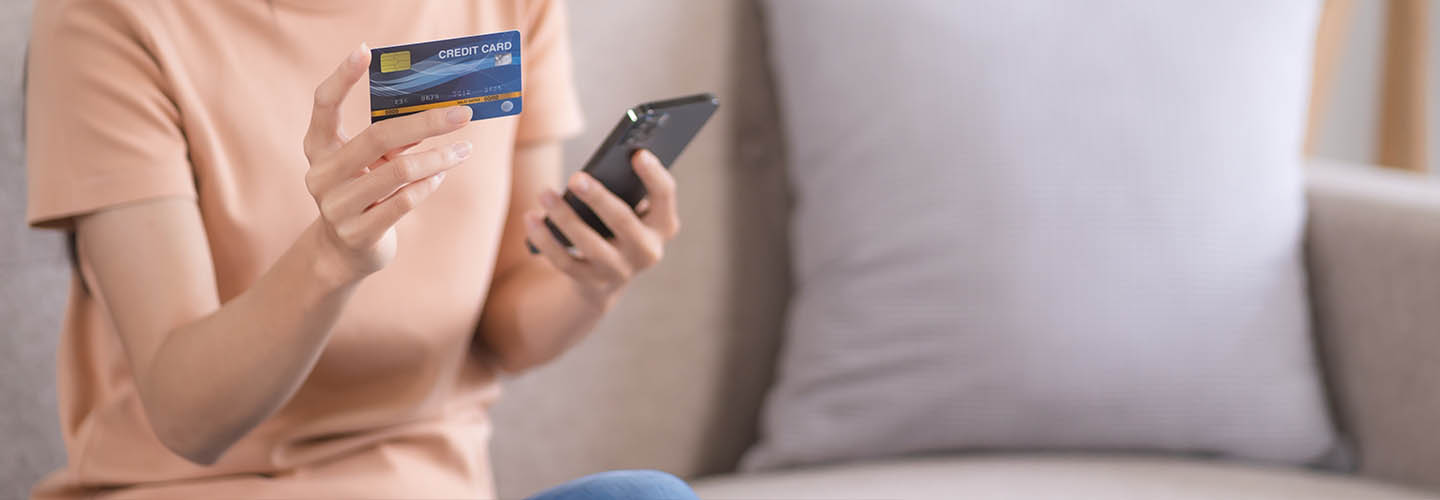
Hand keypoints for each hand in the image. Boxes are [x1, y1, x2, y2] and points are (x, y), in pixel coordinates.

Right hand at [302, 44, 473, 281]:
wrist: (345, 253)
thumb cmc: (364, 193)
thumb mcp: (372, 162)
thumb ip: (394, 137)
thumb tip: (437, 110)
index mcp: (318, 148)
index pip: (322, 105)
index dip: (341, 77)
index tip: (364, 50)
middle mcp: (321, 174)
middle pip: (377, 137)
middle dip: (426, 122)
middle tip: (462, 113)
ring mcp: (336, 206)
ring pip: (398, 171)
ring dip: (439, 158)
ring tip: (464, 149)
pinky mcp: (358, 233)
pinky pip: (403, 201)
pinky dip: (428, 185)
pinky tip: (441, 175)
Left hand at [526, 150, 680, 307]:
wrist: (609, 274)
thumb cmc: (620, 224)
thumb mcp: (632, 208)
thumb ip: (624, 189)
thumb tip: (592, 172)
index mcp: (663, 225)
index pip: (664, 196)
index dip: (654, 175)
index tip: (638, 153)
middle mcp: (647, 251)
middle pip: (623, 221)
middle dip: (599, 198)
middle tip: (576, 177)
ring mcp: (620, 271)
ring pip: (590, 244)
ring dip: (565, 217)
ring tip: (544, 193)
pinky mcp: (592, 283)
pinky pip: (565, 261)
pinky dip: (545, 239)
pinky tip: (531, 218)